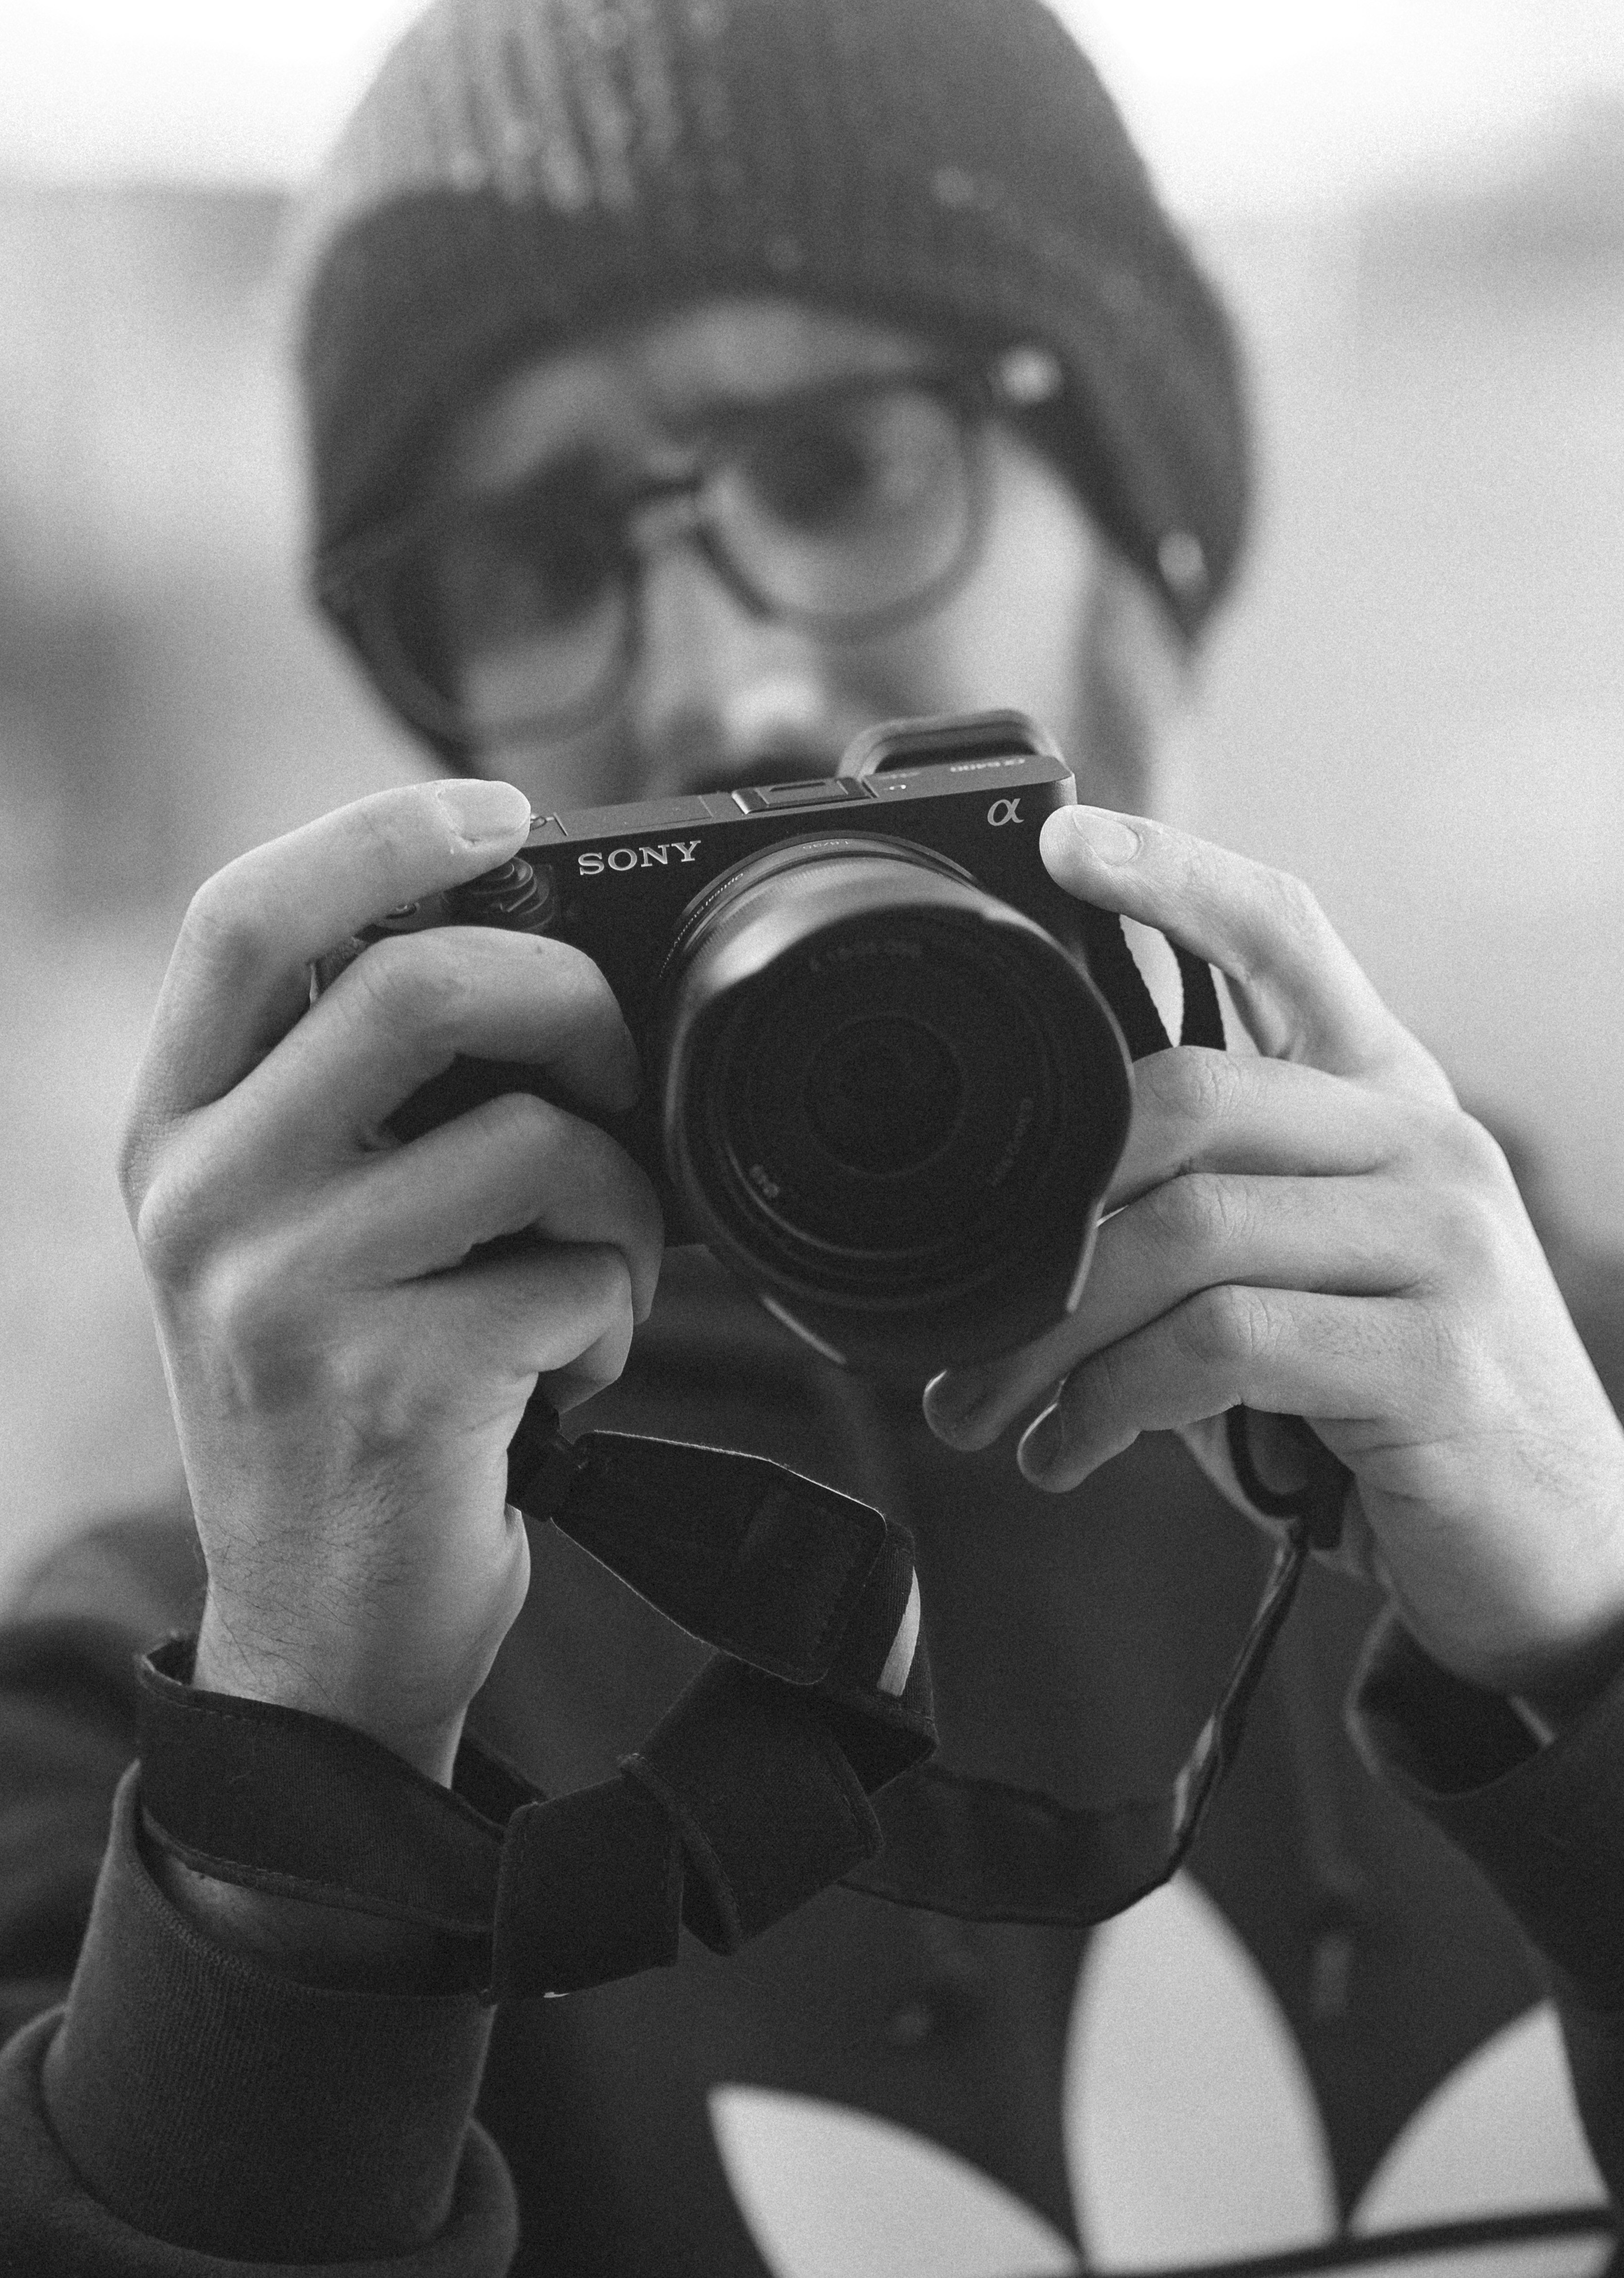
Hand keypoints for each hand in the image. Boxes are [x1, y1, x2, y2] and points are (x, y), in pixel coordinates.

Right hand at [118, 782, 663, 1784]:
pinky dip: (618, 1315)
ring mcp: (281, 1293)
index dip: (379, 835)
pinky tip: (569, 1371)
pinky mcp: (383, 1387)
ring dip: (623, 1199)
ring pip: (533, 1137)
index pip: (246, 918)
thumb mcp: (299, 1230)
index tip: (502, 811)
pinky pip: (575, 1277)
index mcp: (177, 1134)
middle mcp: (202, 1199)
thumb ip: (358, 1099)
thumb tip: (529, 950)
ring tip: (598, 1267)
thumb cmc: (346, 1400)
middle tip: (615, 1083)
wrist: (323, 1635)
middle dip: (573, 1010)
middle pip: (417, 988)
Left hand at [923, 805, 1623, 1717]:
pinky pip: (1223, 1343)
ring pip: (1188, 1232)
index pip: (1286, 934)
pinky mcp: (1437, 1356)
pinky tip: (1072, 1453)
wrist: (1556, 1552)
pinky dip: (1112, 1403)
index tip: (1061, 840)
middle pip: (1190, 1098)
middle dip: (1047, 1216)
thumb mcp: (1309, 1270)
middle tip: (967, 1318)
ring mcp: (1447, 1243)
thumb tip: (1034, 1196)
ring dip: (1054, 1336)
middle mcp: (1428, 1144)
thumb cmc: (1393, 1399)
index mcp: (1390, 1099)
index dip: (1172, 873)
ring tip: (993, 1412)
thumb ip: (1212, 1201)